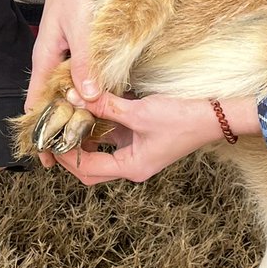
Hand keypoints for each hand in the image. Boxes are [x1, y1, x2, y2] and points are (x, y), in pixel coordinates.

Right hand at [25, 0, 106, 164]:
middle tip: (75, 150)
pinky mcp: (87, 39)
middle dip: (62, 123)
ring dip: (80, 107)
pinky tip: (107, 98)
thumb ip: (85, 63)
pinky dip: (94, 87)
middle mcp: (56, 54)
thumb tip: (86, 98)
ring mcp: (72, 47)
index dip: (40, 127)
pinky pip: (87, 71)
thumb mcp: (81, 27)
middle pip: (55, 97)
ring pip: (73, 85)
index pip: (36, 99)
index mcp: (46, 54)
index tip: (45, 156)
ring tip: (92, 133)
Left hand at [51, 91, 261, 184]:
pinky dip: (100, 125)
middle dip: (71, 151)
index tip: (50, 139)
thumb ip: (106, 106)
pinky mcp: (141, 139)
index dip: (66, 156)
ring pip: (101, 150)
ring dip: (84, 136)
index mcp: (131, 167)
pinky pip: (114, 137)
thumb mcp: (140, 112)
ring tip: (68, 117)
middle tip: (55, 132)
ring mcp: (137, 153)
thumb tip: (75, 97)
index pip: (87, 169)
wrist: (216, 115)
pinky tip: (90, 108)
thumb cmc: (182, 118)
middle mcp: (132, 165)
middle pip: (91, 166)